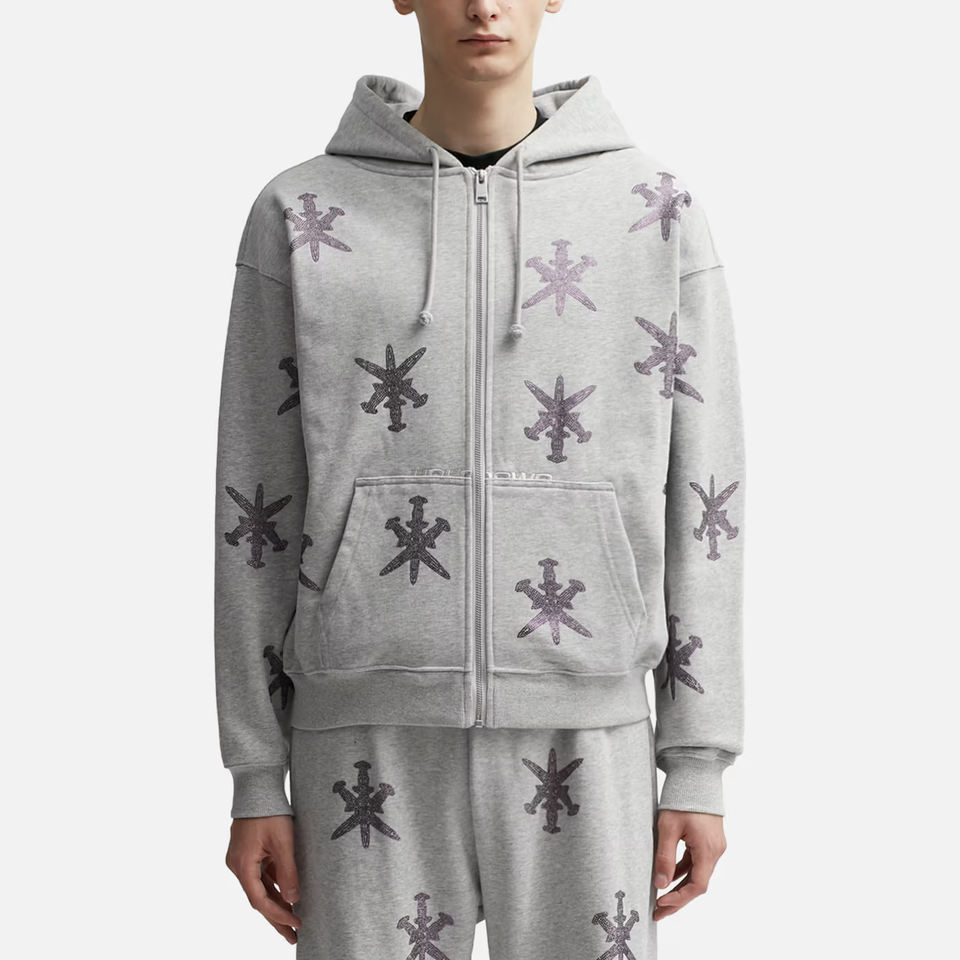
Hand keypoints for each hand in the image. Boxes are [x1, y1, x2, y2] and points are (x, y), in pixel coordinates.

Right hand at [225, 815, 301, 942]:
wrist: (257, 786)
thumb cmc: (269, 811)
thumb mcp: (283, 841)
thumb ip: (288, 871)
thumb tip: (292, 900)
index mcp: (243, 865)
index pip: (260, 900)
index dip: (278, 915)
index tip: (296, 924)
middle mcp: (238, 866)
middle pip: (258, 899)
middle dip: (276, 918)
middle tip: (293, 937)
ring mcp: (243, 860)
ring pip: (260, 889)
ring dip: (276, 904)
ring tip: (293, 922)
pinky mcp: (249, 854)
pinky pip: (262, 876)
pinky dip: (274, 888)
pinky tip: (287, 898)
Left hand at [652, 808, 725, 919]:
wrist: (696, 774)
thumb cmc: (682, 798)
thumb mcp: (667, 827)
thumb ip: (665, 857)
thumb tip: (660, 884)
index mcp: (708, 850)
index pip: (697, 886)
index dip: (679, 899)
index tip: (660, 904)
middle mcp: (715, 851)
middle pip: (698, 883)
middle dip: (678, 899)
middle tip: (658, 912)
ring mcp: (714, 845)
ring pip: (697, 873)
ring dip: (680, 887)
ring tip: (661, 899)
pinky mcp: (708, 839)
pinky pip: (696, 861)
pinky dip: (684, 871)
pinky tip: (669, 877)